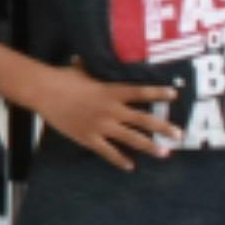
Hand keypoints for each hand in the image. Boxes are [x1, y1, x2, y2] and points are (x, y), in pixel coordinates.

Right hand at [21, 62, 181, 165]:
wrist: (44, 91)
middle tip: (179, 134)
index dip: (158, 93)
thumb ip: (92, 68)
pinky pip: (108, 152)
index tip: (174, 95)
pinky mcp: (89, 138)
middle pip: (143, 119)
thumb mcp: (82, 70)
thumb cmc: (63, 77)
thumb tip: (88, 58)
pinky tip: (130, 166)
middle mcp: (111, 109)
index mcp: (111, 91)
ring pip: (131, 138)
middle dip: (164, 127)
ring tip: (165, 153)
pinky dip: (120, 160)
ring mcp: (101, 125)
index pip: (141, 92)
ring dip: (150, 146)